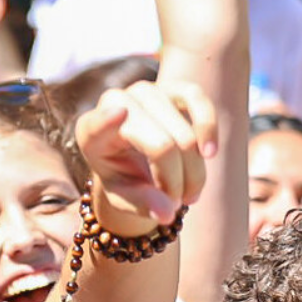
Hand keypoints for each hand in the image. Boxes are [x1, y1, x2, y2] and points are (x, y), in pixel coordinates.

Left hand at [75, 79, 216, 232]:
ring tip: (190, 196)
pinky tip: (210, 153)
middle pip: (161, 145)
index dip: (109, 119)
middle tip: (176, 205)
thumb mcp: (123, 195)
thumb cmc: (122, 175)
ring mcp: (146, 91)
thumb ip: (141, 204)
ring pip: (184, 132)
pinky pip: (197, 99)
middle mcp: (116, 102)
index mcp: (91, 130)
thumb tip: (167, 213)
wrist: (134, 156)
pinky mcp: (172, 87)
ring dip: (194, 170)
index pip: (99, 123)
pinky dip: (208, 127)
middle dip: (176, 181)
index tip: (120, 115)